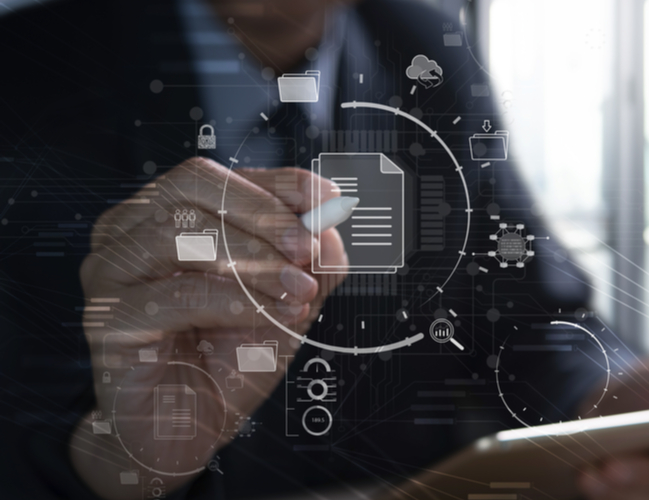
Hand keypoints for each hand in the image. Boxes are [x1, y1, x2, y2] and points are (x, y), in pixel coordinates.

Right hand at [69, 158, 347, 498]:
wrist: (186, 429)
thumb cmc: (228, 358)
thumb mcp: (288, 301)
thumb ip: (312, 262)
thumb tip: (330, 226)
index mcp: (170, 215)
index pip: (219, 176)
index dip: (277, 181)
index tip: (326, 199)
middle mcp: (132, 231)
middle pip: (192, 185)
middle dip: (263, 212)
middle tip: (307, 248)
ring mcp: (112, 270)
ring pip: (182, 232)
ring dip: (254, 260)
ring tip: (297, 290)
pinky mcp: (108, 316)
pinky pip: (177, 294)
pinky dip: (237, 301)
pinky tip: (273, 315)